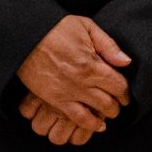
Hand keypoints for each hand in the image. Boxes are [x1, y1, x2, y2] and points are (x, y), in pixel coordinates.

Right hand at [15, 15, 130, 141]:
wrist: (25, 36)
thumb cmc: (56, 28)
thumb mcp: (86, 26)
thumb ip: (108, 45)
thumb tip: (126, 62)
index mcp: (92, 64)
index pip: (119, 85)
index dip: (126, 92)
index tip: (125, 93)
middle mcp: (82, 82)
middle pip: (110, 102)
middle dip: (118, 105)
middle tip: (119, 103)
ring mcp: (68, 93)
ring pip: (96, 114)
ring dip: (106, 115)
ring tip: (108, 113)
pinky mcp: (55, 100)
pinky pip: (77, 118)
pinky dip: (90, 124)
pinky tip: (97, 124)